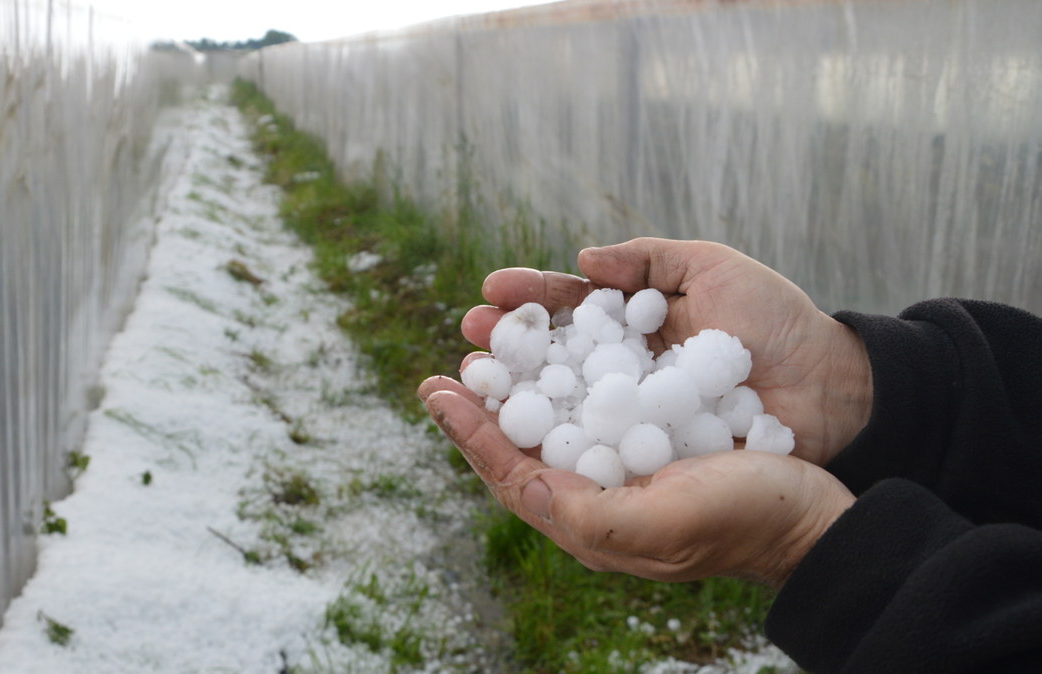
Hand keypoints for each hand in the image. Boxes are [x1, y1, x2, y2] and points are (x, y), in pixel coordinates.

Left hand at [417, 376, 855, 586]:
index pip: (509, 471)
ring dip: (526, 376)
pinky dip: (575, 369)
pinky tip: (566, 342)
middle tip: (460, 352)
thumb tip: (516, 484)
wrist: (814, 515)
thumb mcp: (661, 525)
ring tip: (499, 337)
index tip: (435, 386)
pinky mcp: (656, 436)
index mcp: (588, 518)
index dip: (468, 429)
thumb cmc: (744, 519)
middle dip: (488, 397)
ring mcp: (626, 463)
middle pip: (524, 440)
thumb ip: (583, 513)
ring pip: (557, 415)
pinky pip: (599, 401)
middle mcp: (597, 492)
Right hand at [460, 238, 873, 466]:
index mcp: (635, 325)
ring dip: (512, 394)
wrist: (835, 388)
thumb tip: (583, 261)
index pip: (568, 308)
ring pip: (559, 404)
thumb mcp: (713, 270)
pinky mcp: (646, 455)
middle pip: (551, 357)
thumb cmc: (777, 323)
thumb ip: (649, 261)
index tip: (490, 290)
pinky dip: (550, 441)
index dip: (528, 299)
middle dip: (506, 346)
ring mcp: (631, 415)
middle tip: (468, 337)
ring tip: (472, 383)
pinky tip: (515, 434)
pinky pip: (590, 447)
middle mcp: (623, 370)